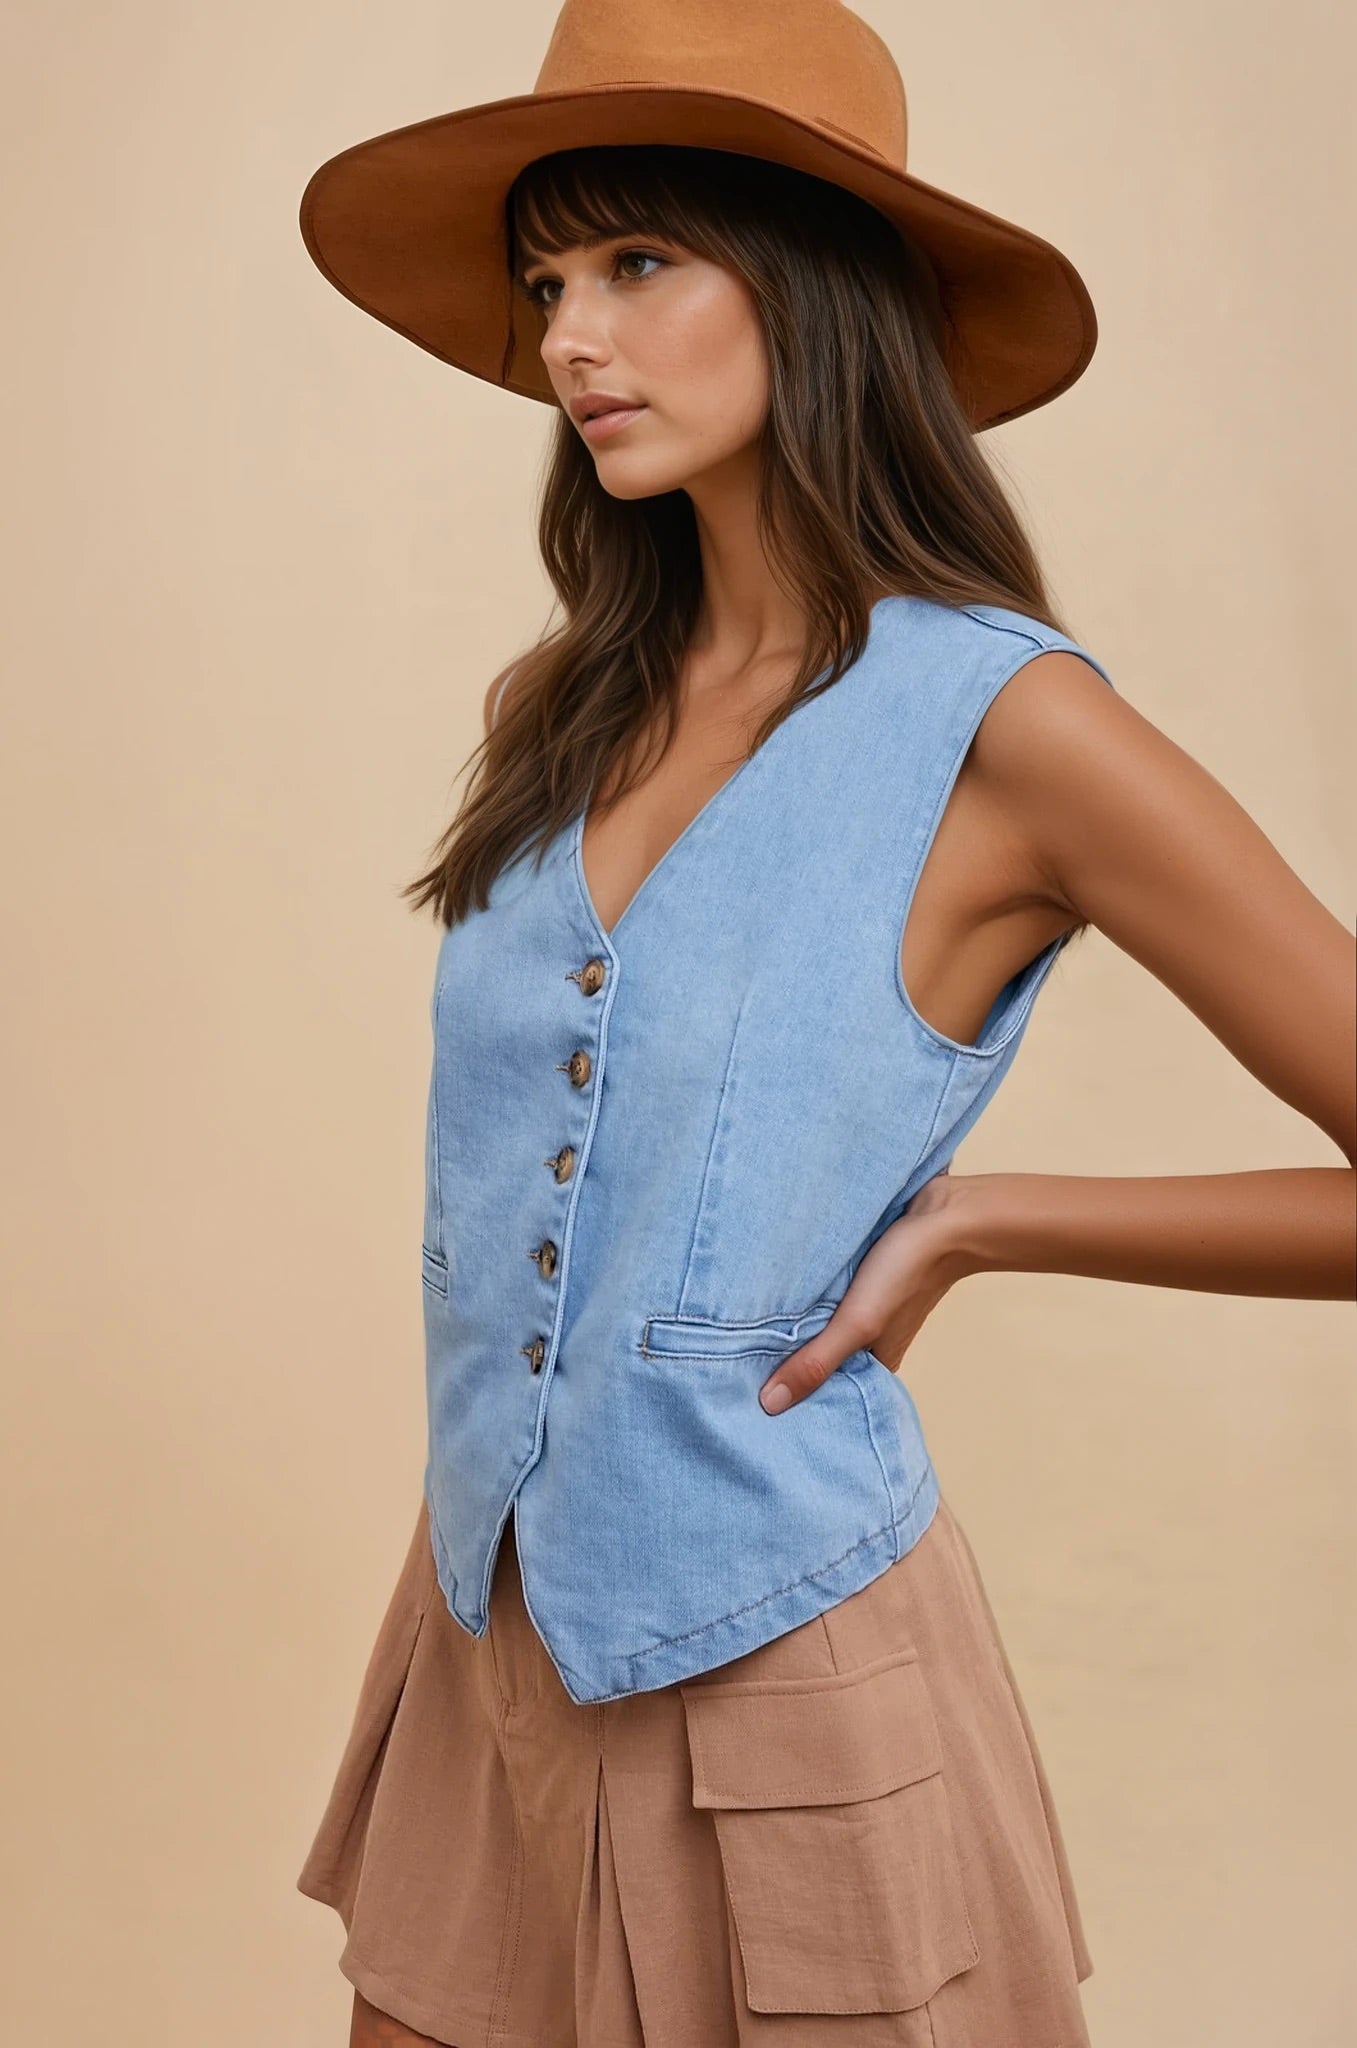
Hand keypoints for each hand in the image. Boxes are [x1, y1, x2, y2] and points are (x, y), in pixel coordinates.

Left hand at [758, 1166, 969, 1413]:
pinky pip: (821, 1291)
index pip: (826, 1389)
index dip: (791, 1395)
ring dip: (788, 1321)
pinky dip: (801, 1292)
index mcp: (874, 1360)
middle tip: (728, 1362)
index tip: (745, 1399)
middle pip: (816, 1354)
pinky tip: (770, 1289)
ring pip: (816, 1320)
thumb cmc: (907, 1271)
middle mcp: (868, 1336)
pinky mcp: (856, 1274)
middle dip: (781, 1357)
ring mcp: (862, 1304)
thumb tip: (769, 1405)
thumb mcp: (858, 1323)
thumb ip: (817, 1361)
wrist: (944, 1213)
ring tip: (734, 1327)